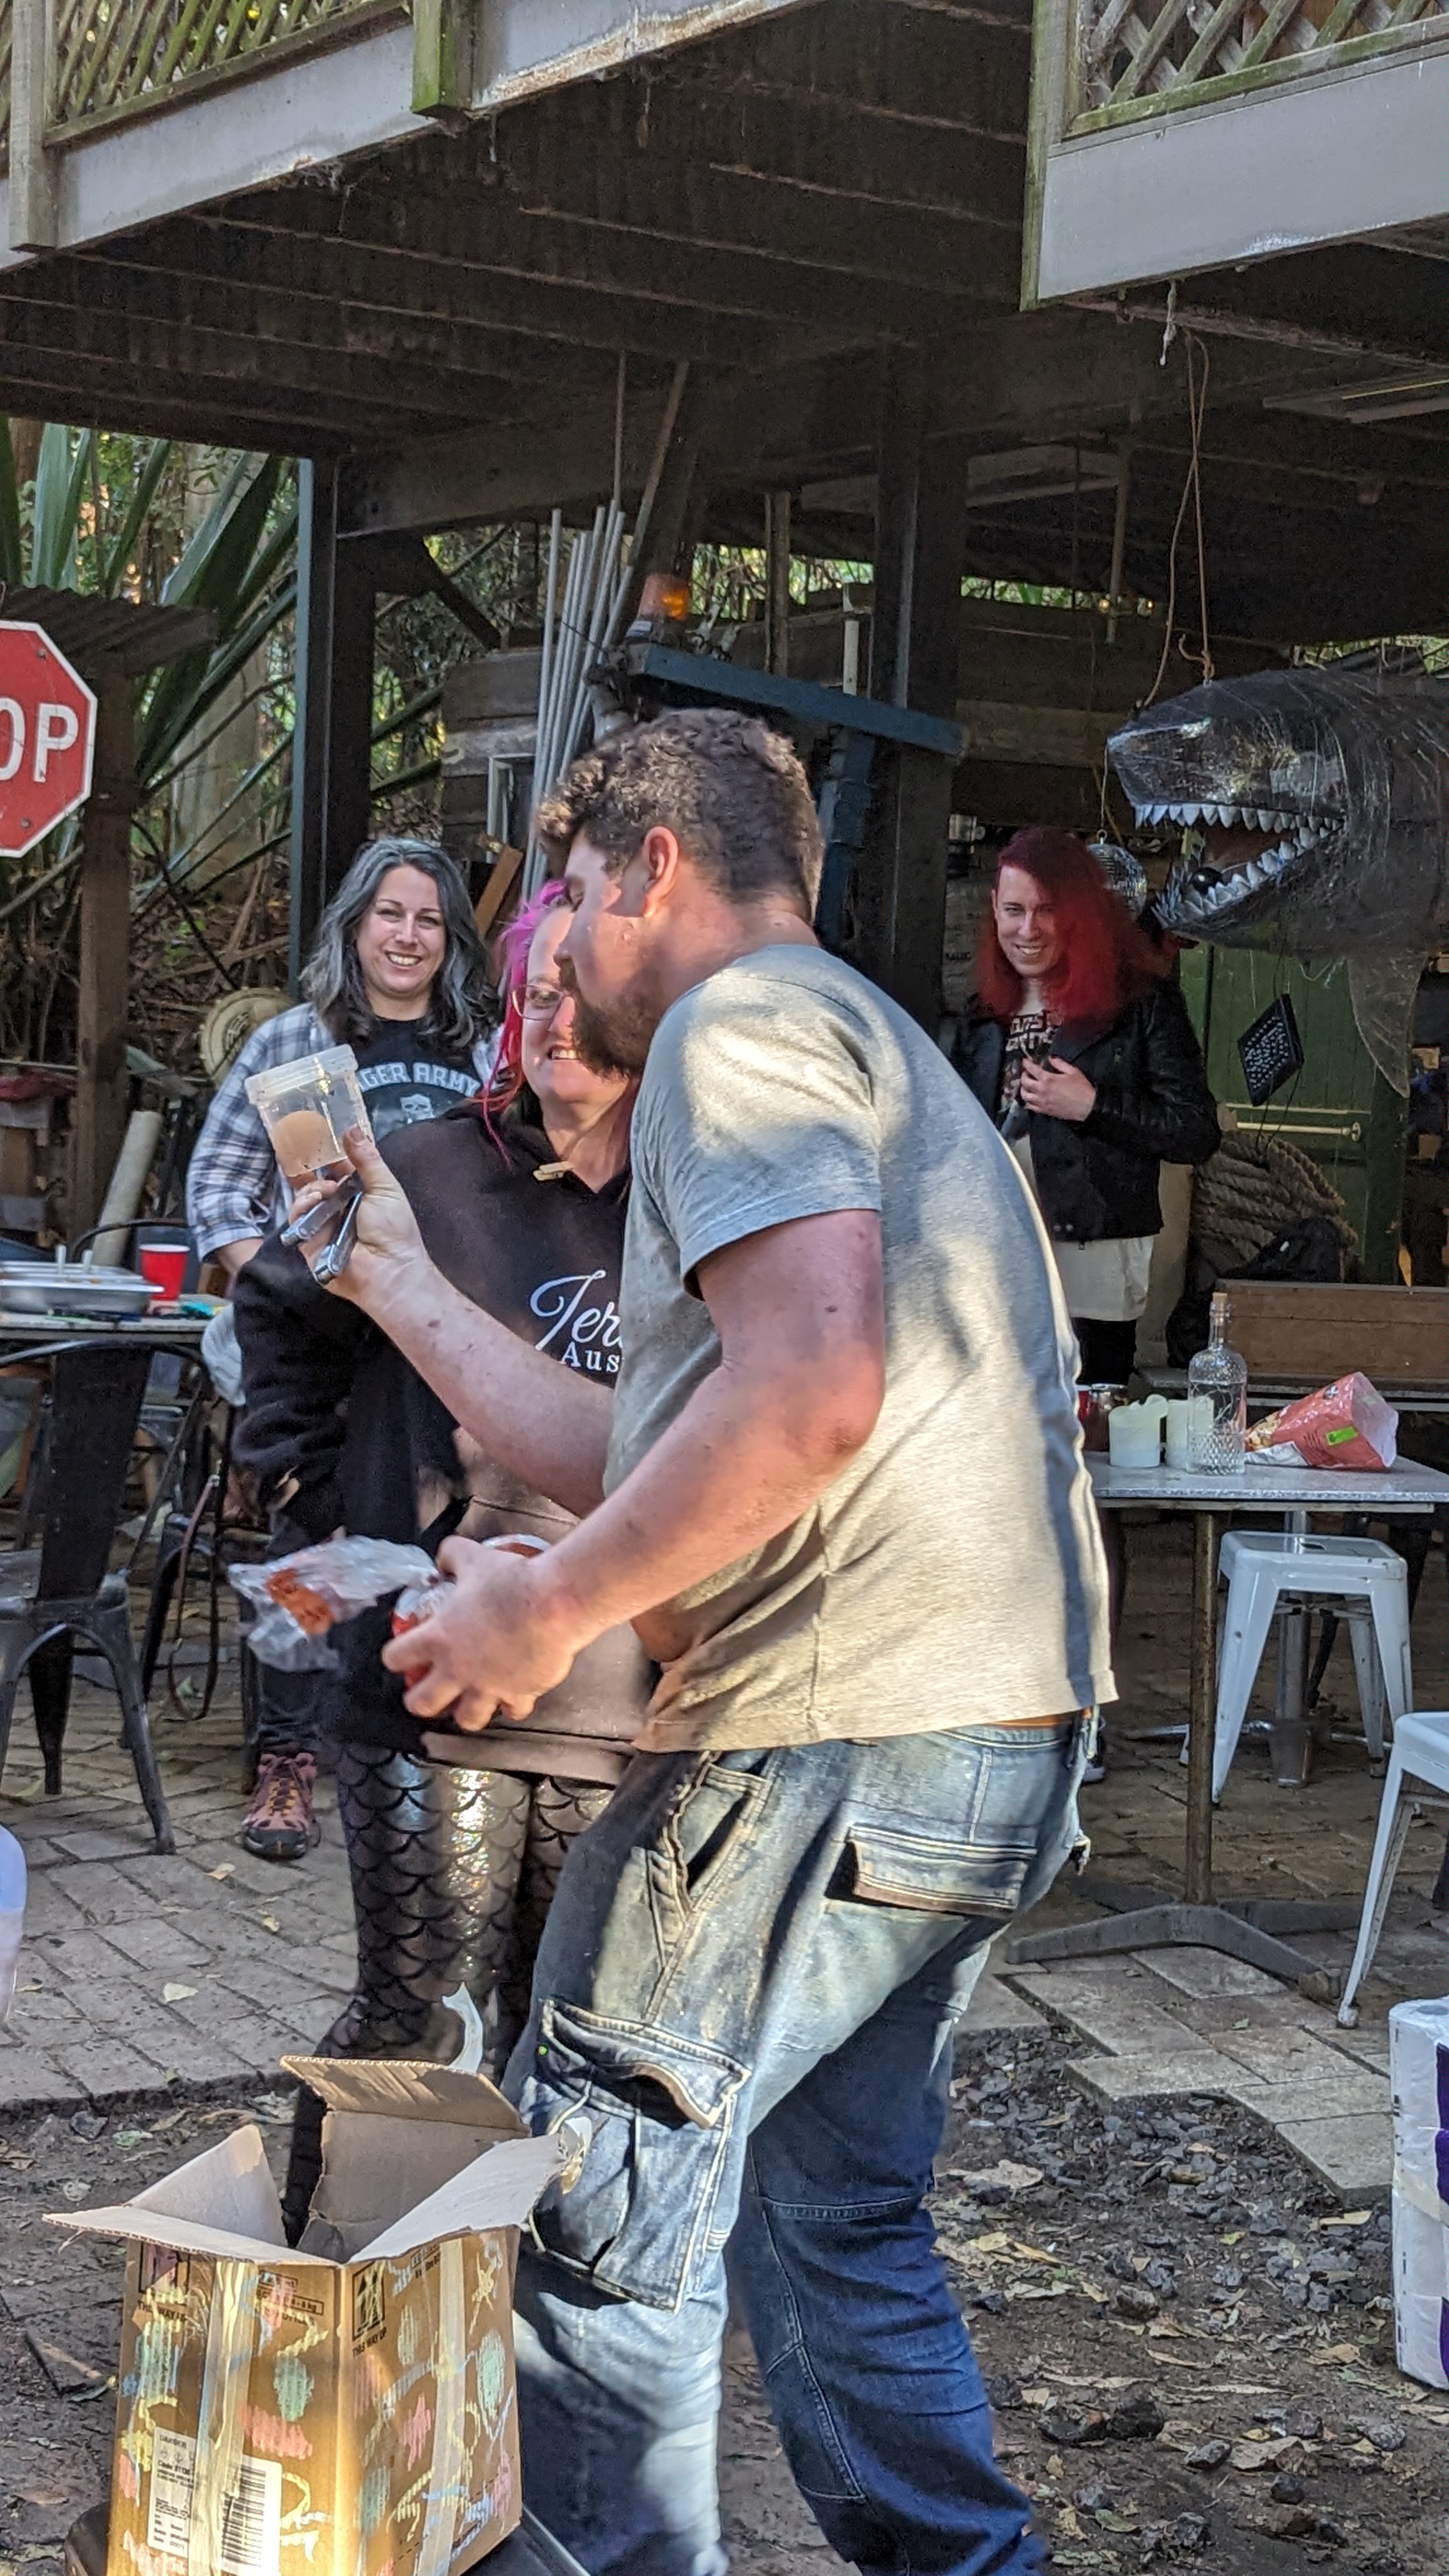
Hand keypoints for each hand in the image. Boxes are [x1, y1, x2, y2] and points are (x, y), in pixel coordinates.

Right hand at [287, 1127, 429, 1312]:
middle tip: (302, 1151)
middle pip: (314, 1181)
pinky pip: (296, 1219)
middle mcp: (337, 1208)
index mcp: (357, 1193)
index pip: (336, 1168)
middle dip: (308, 1167)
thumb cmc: (395, 1230)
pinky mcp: (308, 1243)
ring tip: (326, 1190)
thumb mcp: (385, 1187)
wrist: (390, 1269)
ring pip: (302, 1198)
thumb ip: (367, 1159)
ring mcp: (321, 1225)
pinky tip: (316, 1200)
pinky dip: (303, 1207)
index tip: (314, 1133)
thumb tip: (353, 1129)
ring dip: (311, 1188)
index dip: (326, 1153)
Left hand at [379, 1535, 584, 1728]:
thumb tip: (446, 1557)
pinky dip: (510, 1707)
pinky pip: (512, 1711)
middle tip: (422, 1695)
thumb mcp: (474, 1558)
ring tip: (465, 1706)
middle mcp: (458, 1669)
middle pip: (421, 1703)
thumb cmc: (515, 1584)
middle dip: (418, 1701)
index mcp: (439, 1637)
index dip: (395, 1657)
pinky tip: (511, 1699)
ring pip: (466, 1719)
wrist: (554, 1604)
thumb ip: (453, 1557)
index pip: (397, 1658)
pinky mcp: (519, 1693)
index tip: (401, 1656)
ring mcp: (488, 1686)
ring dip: (464, 1713)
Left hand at [1018, 1055, 1096, 1123]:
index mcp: (1048, 1079)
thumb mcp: (1073, 1071)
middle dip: (1023, 1075)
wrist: (1087, 1106)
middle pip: (1025, 1082)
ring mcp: (1042, 1102)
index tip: (1025, 1061)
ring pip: (1025, 1096)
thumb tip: (1051, 1058)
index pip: (1032, 1069)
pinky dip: (1028, 1101)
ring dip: (1023, 1088)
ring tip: (1026, 1085)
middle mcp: (1042, 1091)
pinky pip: (1030, 1106)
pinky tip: (1031, 1098)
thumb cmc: (1082, 1090)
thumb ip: (1060, 1063)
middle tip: (1026, 1072)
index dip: (1027, 1064)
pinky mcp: (1045, 1111)